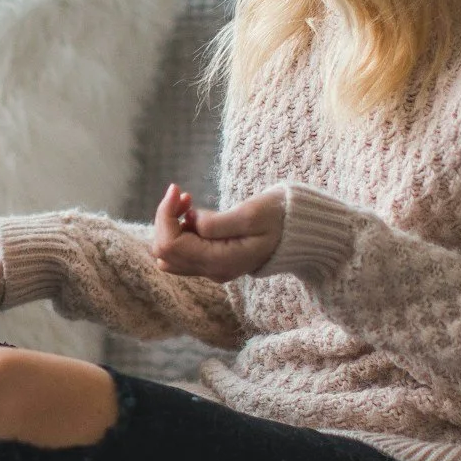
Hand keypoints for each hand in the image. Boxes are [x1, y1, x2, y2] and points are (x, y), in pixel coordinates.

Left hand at [151, 183, 285, 281]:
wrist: (296, 231)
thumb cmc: (277, 218)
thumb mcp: (250, 215)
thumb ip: (217, 223)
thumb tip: (191, 221)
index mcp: (220, 262)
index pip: (170, 245)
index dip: (165, 215)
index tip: (177, 189)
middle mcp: (212, 271)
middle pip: (164, 250)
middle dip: (166, 219)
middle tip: (184, 194)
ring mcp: (211, 268)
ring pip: (168, 252)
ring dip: (170, 224)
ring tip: (188, 202)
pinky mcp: (211, 261)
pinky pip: (181, 250)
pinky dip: (179, 229)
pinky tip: (193, 212)